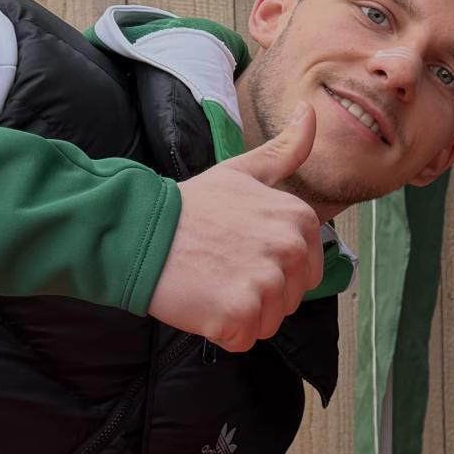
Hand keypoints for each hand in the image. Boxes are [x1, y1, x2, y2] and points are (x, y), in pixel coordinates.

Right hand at [146, 101, 323, 351]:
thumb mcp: (243, 171)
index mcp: (300, 220)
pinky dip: (221, 331)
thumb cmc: (192, 206)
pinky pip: (243, 340)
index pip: (307, 271)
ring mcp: (266, 284)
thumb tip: (312, 113)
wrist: (141, 232)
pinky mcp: (240, 315)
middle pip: (290, 299)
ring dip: (240, 314)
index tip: (238, 250)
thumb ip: (285, 151)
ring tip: (210, 283)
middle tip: (220, 267)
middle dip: (257, 293)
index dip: (271, 268)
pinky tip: (201, 302)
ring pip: (268, 323)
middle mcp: (291, 251)